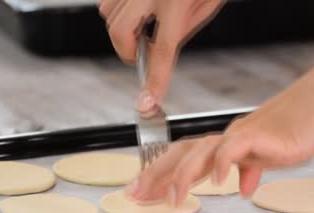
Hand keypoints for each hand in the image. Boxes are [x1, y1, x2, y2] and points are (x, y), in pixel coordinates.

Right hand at [99, 0, 223, 113]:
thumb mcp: (206, 5)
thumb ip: (180, 30)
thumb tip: (157, 52)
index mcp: (178, 1)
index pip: (163, 50)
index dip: (155, 80)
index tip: (148, 101)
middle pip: (121, 32)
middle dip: (126, 52)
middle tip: (139, 55)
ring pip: (108, 14)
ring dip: (120, 28)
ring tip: (142, 25)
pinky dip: (116, 9)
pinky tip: (136, 8)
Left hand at [125, 47, 313, 205]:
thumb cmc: (308, 121)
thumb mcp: (276, 152)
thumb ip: (255, 166)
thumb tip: (243, 186)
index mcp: (232, 140)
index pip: (188, 157)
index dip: (163, 173)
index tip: (145, 191)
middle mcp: (232, 135)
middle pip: (184, 154)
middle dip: (156, 176)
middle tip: (136, 196)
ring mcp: (246, 133)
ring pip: (202, 151)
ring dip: (183, 176)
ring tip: (171, 200)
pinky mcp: (265, 134)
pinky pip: (236, 147)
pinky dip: (224, 164)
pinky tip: (219, 182)